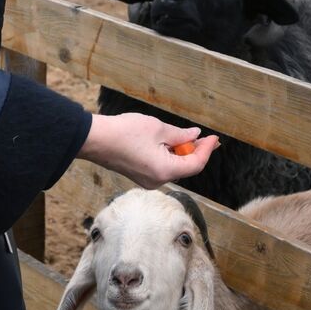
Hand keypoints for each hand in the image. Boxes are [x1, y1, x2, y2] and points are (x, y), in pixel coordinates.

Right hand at [78, 112, 218, 188]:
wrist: (95, 140)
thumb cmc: (125, 132)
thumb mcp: (158, 129)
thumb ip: (180, 135)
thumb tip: (194, 136)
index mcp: (165, 170)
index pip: (195, 164)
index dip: (207, 150)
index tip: (214, 138)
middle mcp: (158, 181)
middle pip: (185, 168)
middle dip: (196, 152)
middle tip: (206, 137)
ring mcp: (148, 180)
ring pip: (174, 168)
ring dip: (183, 153)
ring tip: (190, 137)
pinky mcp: (140, 176)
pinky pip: (162, 167)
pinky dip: (170, 156)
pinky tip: (172, 143)